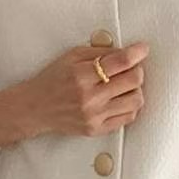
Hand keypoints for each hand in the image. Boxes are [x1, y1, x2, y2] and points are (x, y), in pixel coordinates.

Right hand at [17, 41, 149, 139]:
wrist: (36, 108)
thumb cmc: (54, 79)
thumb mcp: (72, 56)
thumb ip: (100, 52)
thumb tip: (127, 51)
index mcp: (82, 74)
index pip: (121, 62)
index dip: (137, 53)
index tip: (143, 49)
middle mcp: (90, 97)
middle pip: (133, 81)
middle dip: (137, 70)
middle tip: (131, 68)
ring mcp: (95, 116)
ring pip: (136, 100)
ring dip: (135, 89)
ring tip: (125, 85)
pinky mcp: (97, 129)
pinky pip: (128, 117)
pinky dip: (130, 105)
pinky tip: (121, 99)